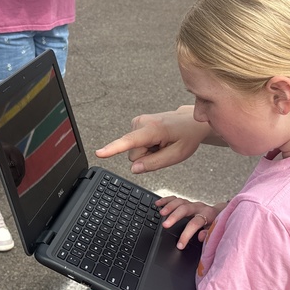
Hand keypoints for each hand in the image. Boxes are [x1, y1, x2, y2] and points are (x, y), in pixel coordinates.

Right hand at [95, 106, 210, 173]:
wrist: (190, 121)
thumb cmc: (187, 137)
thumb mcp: (177, 155)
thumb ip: (155, 163)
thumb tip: (134, 168)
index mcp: (154, 129)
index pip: (129, 142)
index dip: (113, 149)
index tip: (99, 153)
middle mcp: (141, 122)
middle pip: (133, 155)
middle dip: (147, 157)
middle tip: (164, 148)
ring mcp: (137, 121)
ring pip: (133, 151)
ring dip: (148, 151)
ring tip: (162, 143)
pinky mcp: (135, 123)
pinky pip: (135, 145)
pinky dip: (147, 146)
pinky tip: (158, 140)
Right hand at [155, 196, 223, 247]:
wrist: (221, 212)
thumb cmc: (217, 223)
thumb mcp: (216, 230)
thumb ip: (209, 233)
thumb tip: (200, 236)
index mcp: (207, 214)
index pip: (195, 223)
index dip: (186, 234)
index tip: (179, 245)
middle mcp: (199, 207)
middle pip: (185, 209)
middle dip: (174, 217)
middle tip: (165, 225)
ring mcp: (192, 203)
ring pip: (179, 202)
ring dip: (169, 207)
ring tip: (161, 213)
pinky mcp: (186, 202)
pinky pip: (175, 199)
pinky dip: (166, 201)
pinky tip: (158, 204)